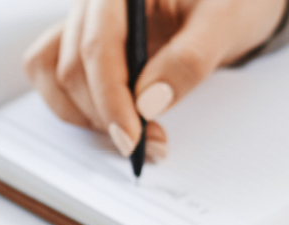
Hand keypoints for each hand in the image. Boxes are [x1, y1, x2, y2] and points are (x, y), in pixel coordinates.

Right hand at [23, 0, 286, 160]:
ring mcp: (84, 21)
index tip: (131, 137)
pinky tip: (115, 121)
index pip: (99, 44)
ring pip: (54, 74)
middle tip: (150, 145)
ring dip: (88, 116)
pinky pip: (54, 76)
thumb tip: (148, 102)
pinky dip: (78, 108)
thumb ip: (188, 59)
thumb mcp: (224, 22)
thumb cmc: (233, 0)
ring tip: (136, 136)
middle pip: (72, 66)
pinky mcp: (83, 43)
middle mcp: (94, 1)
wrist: (234, 0)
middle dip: (107, 116)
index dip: (110, 97)